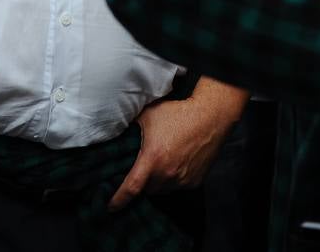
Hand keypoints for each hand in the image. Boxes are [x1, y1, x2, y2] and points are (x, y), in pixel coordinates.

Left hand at [107, 88, 236, 210]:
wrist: (209, 117)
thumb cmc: (177, 113)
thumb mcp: (148, 116)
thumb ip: (131, 127)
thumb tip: (115, 132)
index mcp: (152, 159)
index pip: (131, 187)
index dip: (119, 199)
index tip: (110, 207)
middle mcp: (167, 174)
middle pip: (147, 189)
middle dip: (141, 183)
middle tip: (139, 172)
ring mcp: (182, 180)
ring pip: (162, 190)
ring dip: (157, 182)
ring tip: (158, 165)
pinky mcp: (194, 181)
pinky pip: (177, 187)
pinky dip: (172, 180)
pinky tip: (174, 164)